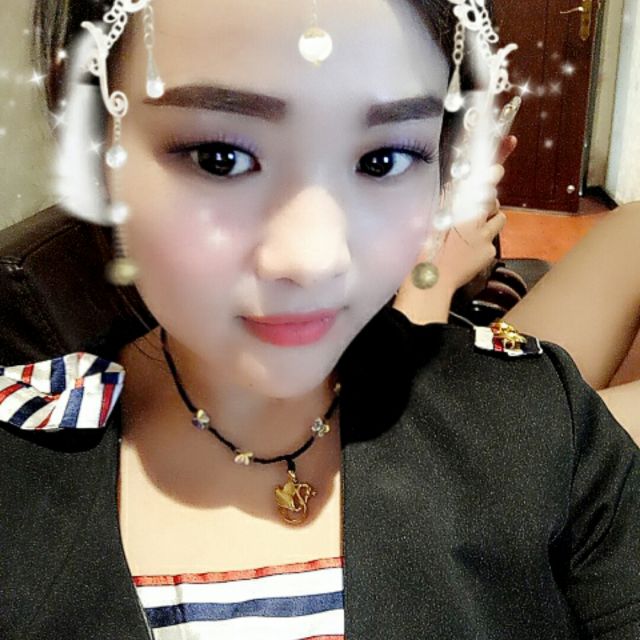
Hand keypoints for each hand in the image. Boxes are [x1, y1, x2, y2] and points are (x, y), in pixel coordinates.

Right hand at [393, 136, 517, 324]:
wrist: (432, 280)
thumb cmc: (424, 250)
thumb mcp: (429, 220)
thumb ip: (444, 202)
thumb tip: (453, 188)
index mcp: (458, 208)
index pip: (481, 183)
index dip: (493, 170)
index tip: (504, 154)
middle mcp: (474, 219)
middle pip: (491, 200)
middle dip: (487, 200)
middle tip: (473, 209)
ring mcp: (485, 236)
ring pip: (499, 219)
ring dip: (489, 220)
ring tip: (472, 231)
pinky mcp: (489, 252)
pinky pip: (492, 241)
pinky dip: (484, 243)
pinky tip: (468, 251)